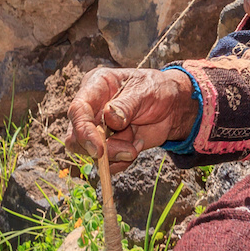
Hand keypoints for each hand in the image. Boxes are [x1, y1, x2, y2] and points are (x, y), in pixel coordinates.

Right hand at [67, 66, 198, 173]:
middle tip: (126, 152)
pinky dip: (123, 160)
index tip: (98, 150)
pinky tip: (137, 145)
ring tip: (135, 145)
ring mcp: (98, 129)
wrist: (173, 107)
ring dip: (115, 155)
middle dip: (98, 150)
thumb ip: (126, 105)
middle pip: (76, 136)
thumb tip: (110, 118)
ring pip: (90, 153)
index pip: (77, 110)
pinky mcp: (109, 145)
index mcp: (95, 87)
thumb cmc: (156, 90)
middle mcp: (92, 109)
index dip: (83, 130)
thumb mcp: (145, 91)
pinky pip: (107, 163)